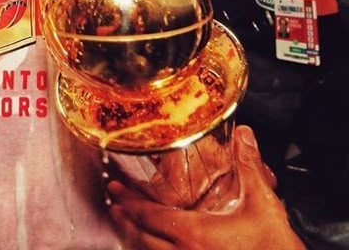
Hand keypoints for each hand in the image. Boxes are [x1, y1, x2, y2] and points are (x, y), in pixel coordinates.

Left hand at [108, 125, 305, 249]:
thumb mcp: (262, 204)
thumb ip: (248, 166)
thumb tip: (243, 136)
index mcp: (194, 234)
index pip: (149, 215)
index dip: (128, 201)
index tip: (113, 190)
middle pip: (142, 238)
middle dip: (125, 220)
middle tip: (114, 204)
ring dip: (135, 239)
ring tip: (127, 225)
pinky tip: (156, 246)